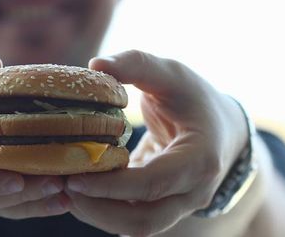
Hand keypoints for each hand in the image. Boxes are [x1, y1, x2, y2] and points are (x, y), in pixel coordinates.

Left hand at [63, 50, 249, 235]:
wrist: (222, 127)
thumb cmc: (195, 98)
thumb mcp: (172, 74)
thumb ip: (137, 64)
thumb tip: (96, 65)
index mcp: (201, 160)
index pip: (152, 184)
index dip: (110, 186)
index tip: (73, 176)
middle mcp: (194, 192)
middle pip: (144, 220)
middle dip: (98, 210)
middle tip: (62, 187)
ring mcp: (180, 205)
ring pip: (136, 226)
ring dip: (96, 214)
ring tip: (63, 189)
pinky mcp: (163, 208)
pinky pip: (131, 218)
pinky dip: (102, 209)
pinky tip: (77, 188)